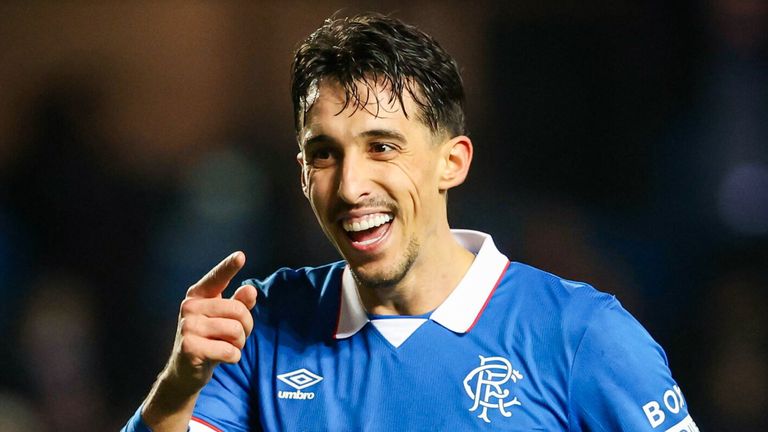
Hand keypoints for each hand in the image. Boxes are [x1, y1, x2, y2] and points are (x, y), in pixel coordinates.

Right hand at [163, 251, 256, 392]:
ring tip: (228, 347)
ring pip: (236, 331)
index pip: (217, 278)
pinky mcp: (190, 347)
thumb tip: (250, 290)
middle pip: (238, 310)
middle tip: (238, 337)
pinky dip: (233, 357)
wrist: (185, 372)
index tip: (241, 256)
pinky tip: (222, 358)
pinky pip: (229, 350)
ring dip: (240, 343)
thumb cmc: (210, 339)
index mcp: (198, 295)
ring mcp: (187, 326)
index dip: (228, 267)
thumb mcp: (225, 320)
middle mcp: (190, 307)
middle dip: (246, 327)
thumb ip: (239, 303)